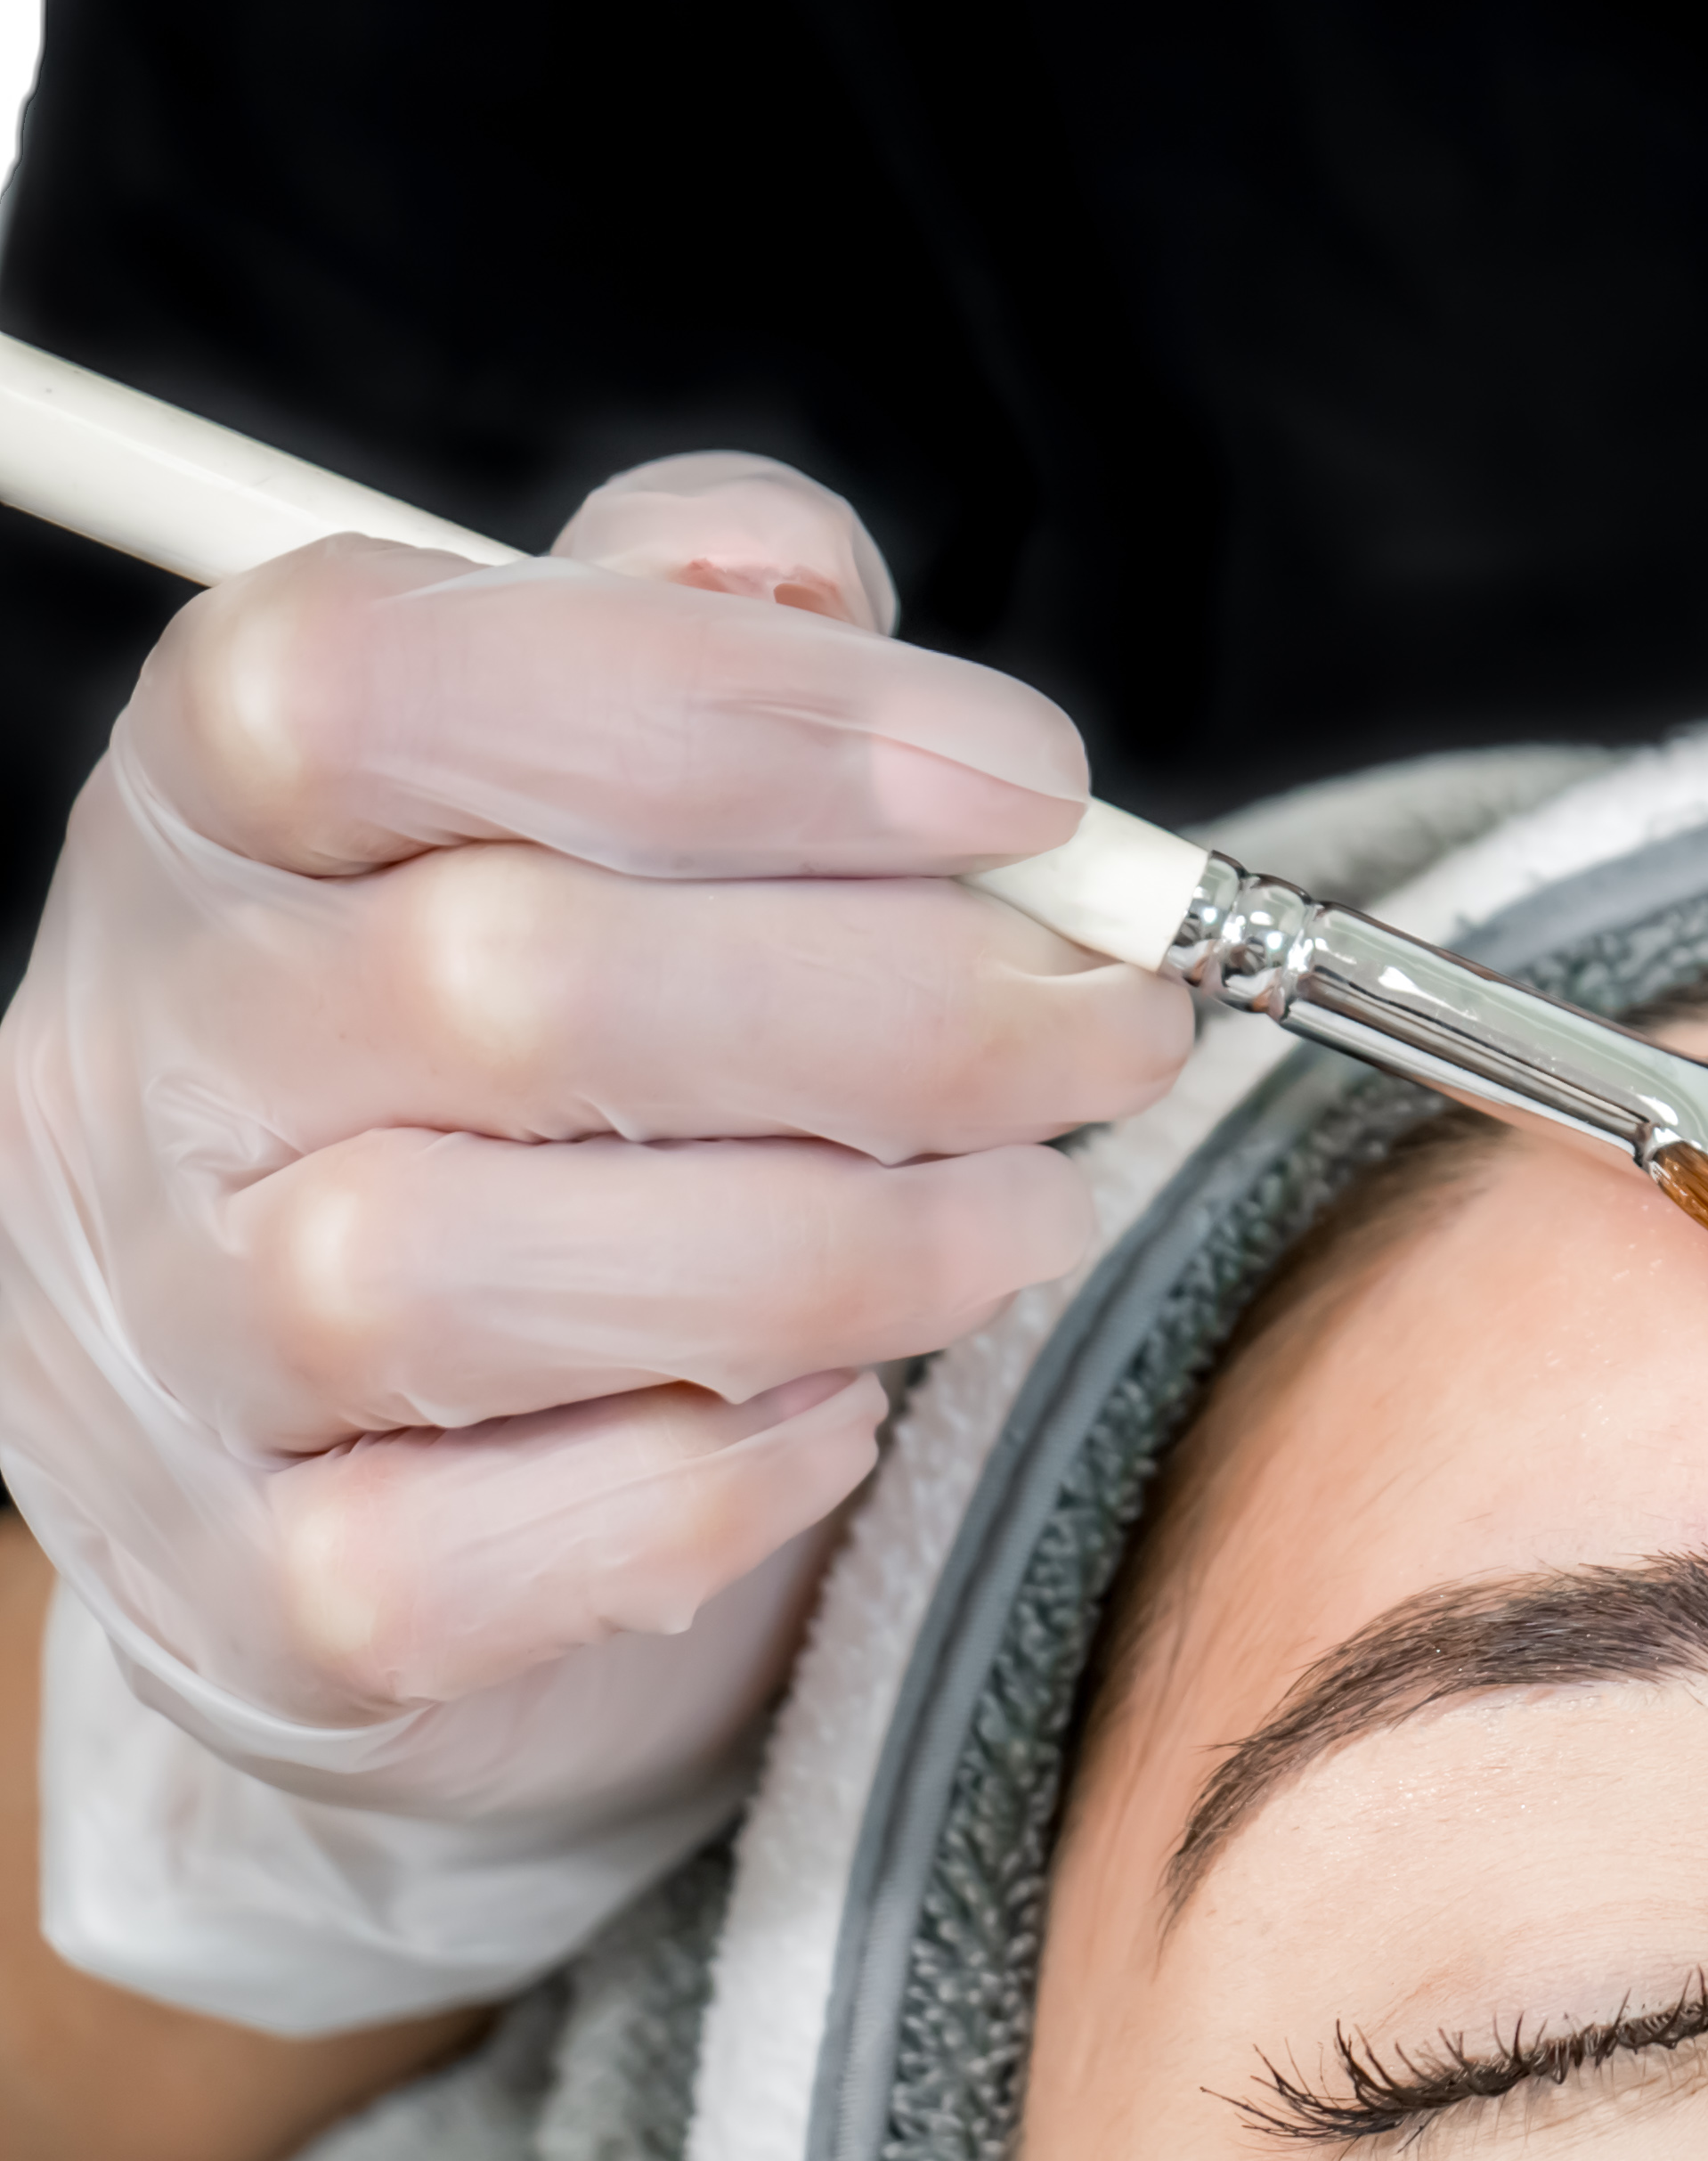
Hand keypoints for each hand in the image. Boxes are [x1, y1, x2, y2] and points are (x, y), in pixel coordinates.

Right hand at [0, 456, 1191, 2013]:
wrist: (373, 1428)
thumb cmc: (556, 1044)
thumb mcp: (606, 788)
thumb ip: (705, 636)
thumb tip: (794, 565)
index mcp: (217, 802)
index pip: (383, 682)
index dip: (744, 716)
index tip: (1035, 789)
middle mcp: (137, 1056)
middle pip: (499, 983)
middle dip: (902, 1007)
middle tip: (1117, 1031)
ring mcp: (159, 1344)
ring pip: (468, 1277)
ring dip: (844, 1249)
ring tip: (1023, 1218)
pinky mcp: (251, 1594)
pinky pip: (464, 1557)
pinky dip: (711, 1487)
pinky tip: (834, 1416)